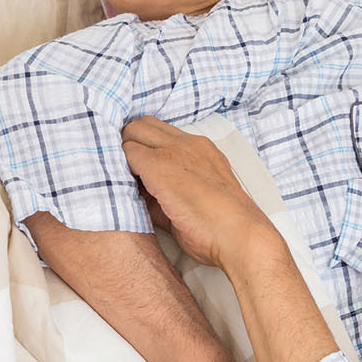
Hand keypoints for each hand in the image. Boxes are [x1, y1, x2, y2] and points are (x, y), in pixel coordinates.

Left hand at [121, 116, 276, 269]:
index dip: (145, 149)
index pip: (160, 132)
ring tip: (127, 183)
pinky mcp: (160, 166)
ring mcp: (174, 151)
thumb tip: (144, 196)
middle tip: (128, 175)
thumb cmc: (223, 229)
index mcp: (201, 150)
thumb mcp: (198, 201)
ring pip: (132, 133)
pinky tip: (124, 190)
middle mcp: (189, 143)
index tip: (140, 173)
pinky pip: (127, 154)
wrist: (240, 237)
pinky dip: (120, 170)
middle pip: (143, 124)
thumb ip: (171, 193)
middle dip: (129, 145)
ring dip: (124, 156)